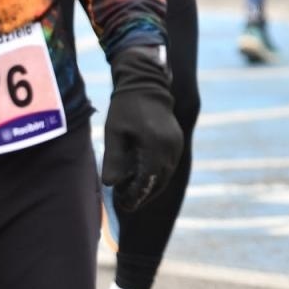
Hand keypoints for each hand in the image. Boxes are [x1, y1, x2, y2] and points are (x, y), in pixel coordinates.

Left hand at [101, 46, 184, 211]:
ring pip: (166, 175)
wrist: (147, 85)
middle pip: (159, 181)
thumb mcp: (114, 131)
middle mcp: (170, 146)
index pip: (148, 179)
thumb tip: (110, 184)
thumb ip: (112, 158)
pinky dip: (157, 176)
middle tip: (126, 203)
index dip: (136, 194)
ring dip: (151, 187)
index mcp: (155, 143)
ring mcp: (177, 144)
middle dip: (143, 195)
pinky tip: (143, 179)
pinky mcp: (178, 142)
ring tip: (133, 193)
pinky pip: (169, 166)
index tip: (123, 203)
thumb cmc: (126, 107)